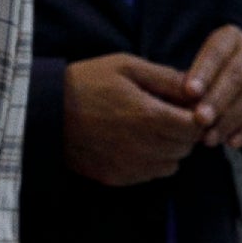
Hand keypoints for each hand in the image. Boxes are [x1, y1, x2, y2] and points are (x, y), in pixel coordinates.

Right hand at [64, 53, 206, 184]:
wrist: (43, 112)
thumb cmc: (85, 83)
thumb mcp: (126, 66)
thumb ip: (166, 77)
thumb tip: (198, 88)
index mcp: (149, 115)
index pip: (197, 126)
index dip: (198, 116)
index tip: (187, 108)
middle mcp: (143, 145)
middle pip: (187, 146)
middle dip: (184, 132)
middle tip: (168, 117)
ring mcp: (129, 164)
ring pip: (172, 163)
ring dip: (170, 149)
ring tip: (151, 132)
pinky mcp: (117, 176)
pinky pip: (151, 174)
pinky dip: (152, 162)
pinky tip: (136, 145)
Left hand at [184, 24, 241, 149]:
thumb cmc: (209, 79)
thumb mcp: (196, 74)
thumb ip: (187, 84)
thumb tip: (173, 103)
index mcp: (230, 38)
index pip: (217, 51)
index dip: (204, 71)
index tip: (190, 92)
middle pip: (237, 74)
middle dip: (217, 99)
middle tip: (200, 120)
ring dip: (231, 119)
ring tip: (210, 139)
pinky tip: (232, 142)